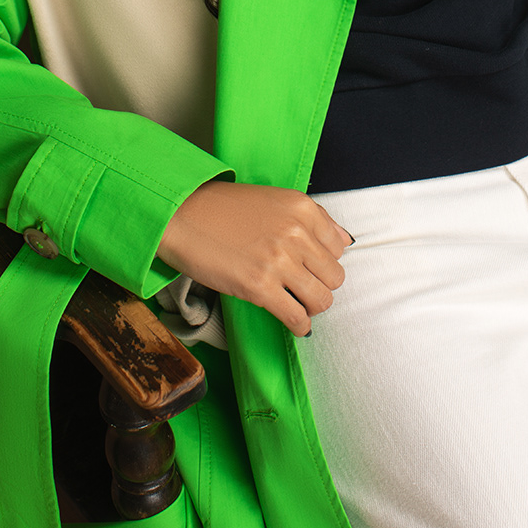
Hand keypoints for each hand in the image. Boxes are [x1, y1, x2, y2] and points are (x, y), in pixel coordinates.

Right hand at [158, 180, 352, 336]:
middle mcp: (296, 233)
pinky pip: (298, 318)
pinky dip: (300, 326)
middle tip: (302, 288)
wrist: (182, 216)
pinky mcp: (259, 287)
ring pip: (322, 300)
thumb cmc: (225, 209)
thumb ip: (314, 219)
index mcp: (302, 208)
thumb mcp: (275, 201)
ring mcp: (279, 261)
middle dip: (320, 286)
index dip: (324, 261)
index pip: (340, 247)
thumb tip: (346, 240)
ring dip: (311, 307)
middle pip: (335, 277)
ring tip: (297, 305)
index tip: (309, 267)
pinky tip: (293, 323)